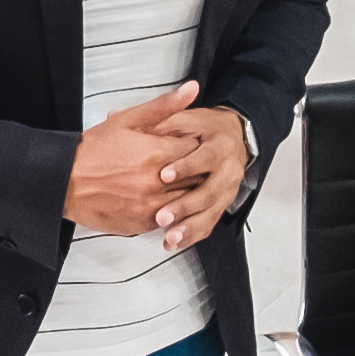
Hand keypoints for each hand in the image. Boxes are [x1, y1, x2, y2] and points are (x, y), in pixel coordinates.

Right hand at [65, 87, 209, 235]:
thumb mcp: (128, 120)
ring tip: (175, 180)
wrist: (65, 181)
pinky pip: (170, 217)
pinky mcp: (142, 223)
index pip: (196, 148)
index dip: (194, 144)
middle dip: (194, 167)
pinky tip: (161, 196)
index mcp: (155, 154)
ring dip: (186, 189)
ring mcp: (150, 205)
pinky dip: (171, 208)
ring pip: (187, 199)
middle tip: (185, 162)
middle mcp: (156, 182)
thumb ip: (164, 106)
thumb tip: (190, 89)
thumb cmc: (92, 151)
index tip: (187, 143)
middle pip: (196, 176)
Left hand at [139, 103, 254, 248]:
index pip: (204, 158)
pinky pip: (208, 223)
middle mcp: (227, 169)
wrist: (233, 137)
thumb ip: (159, 117)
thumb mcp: (184, 118)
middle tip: (162, 215)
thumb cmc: (206, 128)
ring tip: (170, 235)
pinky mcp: (220, 204)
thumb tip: (121, 114)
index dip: (184, 167)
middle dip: (185, 205)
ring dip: (189, 226)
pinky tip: (174, 241)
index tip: (163, 175)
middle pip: (209, 190)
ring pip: (209, 211)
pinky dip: (191, 234)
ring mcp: (225, 190)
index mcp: (219, 145)